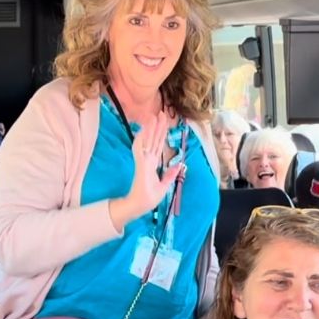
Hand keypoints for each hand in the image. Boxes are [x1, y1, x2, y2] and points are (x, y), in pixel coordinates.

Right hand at [109, 113, 182, 229]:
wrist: (140, 206)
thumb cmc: (149, 198)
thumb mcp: (164, 186)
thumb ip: (170, 175)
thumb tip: (179, 165)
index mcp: (153, 164)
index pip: (158, 145)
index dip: (161, 133)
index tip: (164, 122)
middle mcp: (148, 160)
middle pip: (154, 139)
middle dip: (157, 126)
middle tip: (160, 112)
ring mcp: (143, 161)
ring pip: (147, 141)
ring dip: (150, 128)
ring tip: (153, 116)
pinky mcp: (141, 165)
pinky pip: (140, 149)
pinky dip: (141, 139)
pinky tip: (143, 129)